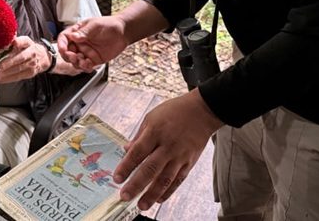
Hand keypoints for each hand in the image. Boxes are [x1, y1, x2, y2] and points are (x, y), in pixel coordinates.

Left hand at [0, 36, 48, 83]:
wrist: (44, 58)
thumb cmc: (30, 48)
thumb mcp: (25, 41)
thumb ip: (17, 41)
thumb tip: (9, 41)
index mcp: (29, 44)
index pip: (24, 43)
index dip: (18, 43)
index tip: (12, 45)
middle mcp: (32, 54)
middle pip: (20, 59)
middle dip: (8, 63)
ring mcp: (32, 65)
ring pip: (18, 70)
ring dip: (5, 73)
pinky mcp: (30, 74)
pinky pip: (18, 77)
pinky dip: (8, 79)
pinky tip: (0, 79)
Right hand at [57, 16, 129, 71]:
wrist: (123, 33)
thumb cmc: (109, 25)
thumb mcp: (95, 25)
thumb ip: (84, 32)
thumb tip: (74, 36)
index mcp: (77, 32)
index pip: (64, 38)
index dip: (61, 44)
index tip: (63, 49)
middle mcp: (79, 43)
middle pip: (67, 52)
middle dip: (68, 56)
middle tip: (74, 57)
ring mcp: (86, 52)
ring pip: (75, 61)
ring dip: (76, 63)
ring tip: (83, 62)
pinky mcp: (93, 60)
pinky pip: (85, 66)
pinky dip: (85, 68)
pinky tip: (89, 65)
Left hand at [114, 89, 221, 209]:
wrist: (201, 111)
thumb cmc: (173, 112)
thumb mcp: (151, 117)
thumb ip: (139, 136)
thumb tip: (126, 150)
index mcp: (155, 131)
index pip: (138, 151)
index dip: (126, 166)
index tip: (117, 178)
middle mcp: (168, 145)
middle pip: (150, 168)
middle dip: (136, 184)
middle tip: (124, 196)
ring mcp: (180, 155)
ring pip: (165, 179)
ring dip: (152, 194)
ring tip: (141, 205)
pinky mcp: (189, 162)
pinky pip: (178, 180)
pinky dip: (168, 191)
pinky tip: (158, 199)